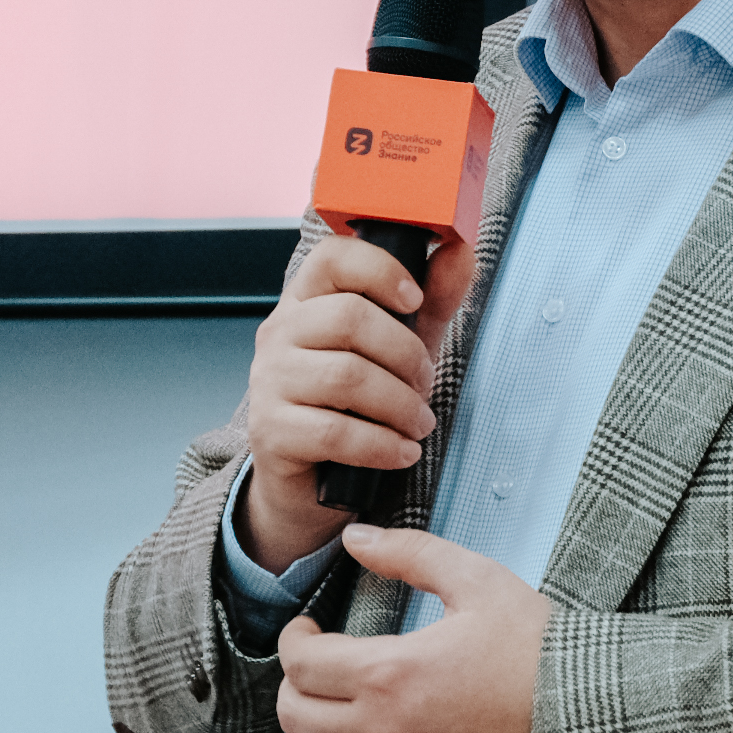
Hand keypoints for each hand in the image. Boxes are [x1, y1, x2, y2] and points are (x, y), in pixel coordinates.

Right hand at [236, 234, 474, 571]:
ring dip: (400, 404)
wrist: (313, 480)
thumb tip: (463, 252)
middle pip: (348, 318)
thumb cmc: (358, 403)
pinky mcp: (270, 431)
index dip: (380, 270)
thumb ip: (433, 300)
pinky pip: (335, 432)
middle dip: (405, 354)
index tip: (415, 299)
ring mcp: (269, 381)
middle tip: (425, 383)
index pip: (332, 258)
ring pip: (346, 377)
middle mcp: (279, 333)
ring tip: (419, 423)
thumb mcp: (401, 345)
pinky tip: (402, 452)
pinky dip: (382, 445)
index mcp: (306, 300)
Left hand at [275, 524, 551, 732]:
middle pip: (294, 715)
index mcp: (388, 673)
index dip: (293, 639)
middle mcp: (381, 731)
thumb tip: (357, 539)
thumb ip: (410, 553)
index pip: (300, 663)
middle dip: (296, 682)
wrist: (584, 721)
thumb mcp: (479, 582)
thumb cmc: (538, 654)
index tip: (308, 628)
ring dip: (318, 725)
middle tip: (318, 662)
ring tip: (342, 699)